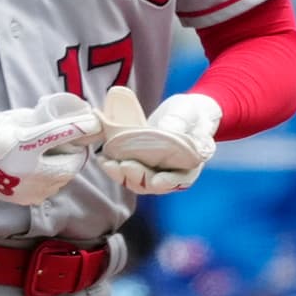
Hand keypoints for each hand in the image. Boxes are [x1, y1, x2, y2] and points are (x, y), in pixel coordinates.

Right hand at [0, 93, 102, 205]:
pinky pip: (50, 187)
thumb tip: (68, 118)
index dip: (83, 127)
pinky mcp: (27, 197)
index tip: (94, 123)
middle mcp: (30, 169)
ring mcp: (29, 187)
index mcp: (25, 144)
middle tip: (69, 142)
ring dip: (63, 166)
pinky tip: (41, 168)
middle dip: (73, 152)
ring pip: (63, 178)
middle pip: (70, 162)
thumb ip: (41, 120)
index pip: (64, 133)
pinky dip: (50, 177)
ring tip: (52, 156)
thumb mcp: (15, 119)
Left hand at [97, 88, 220, 194]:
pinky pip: (126, 170)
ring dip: (122, 175)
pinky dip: (115, 167)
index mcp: (191, 163)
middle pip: (154, 183)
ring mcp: (153, 169)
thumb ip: (182, 122)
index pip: (182, 179)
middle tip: (125, 166)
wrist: (182, 112)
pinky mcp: (139, 163)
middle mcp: (171, 172)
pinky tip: (103, 158)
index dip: (169, 182)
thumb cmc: (192, 113)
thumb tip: (167, 129)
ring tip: (108, 164)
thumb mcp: (190, 114)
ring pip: (137, 180)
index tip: (157, 181)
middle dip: (139, 177)